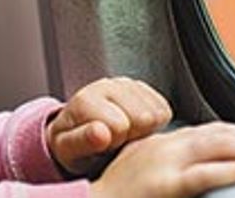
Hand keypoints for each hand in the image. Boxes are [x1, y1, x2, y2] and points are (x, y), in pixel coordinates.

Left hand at [46, 76, 172, 174]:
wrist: (78, 134)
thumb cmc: (74, 145)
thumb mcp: (70, 150)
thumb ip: (83, 141)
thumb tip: (101, 132)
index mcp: (85, 99)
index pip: (120, 125)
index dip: (115, 141)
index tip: (105, 143)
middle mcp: (106, 85)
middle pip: (144, 117)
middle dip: (133, 135)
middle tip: (116, 140)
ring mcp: (125, 84)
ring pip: (157, 112)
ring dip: (144, 129)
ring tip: (124, 133)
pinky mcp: (142, 88)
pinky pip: (164, 109)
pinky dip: (154, 123)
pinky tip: (135, 127)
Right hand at [88, 121, 234, 197]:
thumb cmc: (115, 194)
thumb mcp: (138, 167)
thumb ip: (163, 161)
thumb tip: (191, 167)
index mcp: (155, 142)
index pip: (200, 129)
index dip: (229, 130)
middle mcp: (161, 146)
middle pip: (211, 134)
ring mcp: (163, 163)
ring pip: (213, 148)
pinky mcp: (165, 185)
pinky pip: (203, 175)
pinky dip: (227, 170)